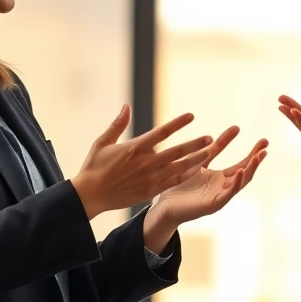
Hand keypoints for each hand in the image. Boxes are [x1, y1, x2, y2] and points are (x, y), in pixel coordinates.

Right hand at [71, 105, 213, 219]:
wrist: (90, 196)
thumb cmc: (94, 167)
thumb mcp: (102, 142)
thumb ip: (117, 124)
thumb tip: (126, 106)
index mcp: (135, 147)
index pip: (162, 132)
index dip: (178, 123)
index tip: (191, 116)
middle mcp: (146, 162)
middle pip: (176, 151)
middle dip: (195, 144)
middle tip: (210, 138)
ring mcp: (150, 178)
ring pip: (179, 167)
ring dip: (195, 159)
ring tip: (210, 153)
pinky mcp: (150, 191)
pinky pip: (173, 182)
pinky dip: (186, 176)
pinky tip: (197, 171)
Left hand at [145, 127, 268, 252]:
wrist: (164, 206)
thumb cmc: (178, 185)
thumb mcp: (197, 162)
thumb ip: (211, 150)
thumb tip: (222, 132)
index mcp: (221, 179)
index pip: (241, 164)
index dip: (252, 152)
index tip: (263, 140)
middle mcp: (223, 187)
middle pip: (245, 172)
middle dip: (256, 158)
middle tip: (266, 144)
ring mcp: (220, 196)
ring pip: (240, 182)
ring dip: (250, 169)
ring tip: (259, 156)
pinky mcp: (213, 204)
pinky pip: (228, 194)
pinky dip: (237, 183)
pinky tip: (242, 171)